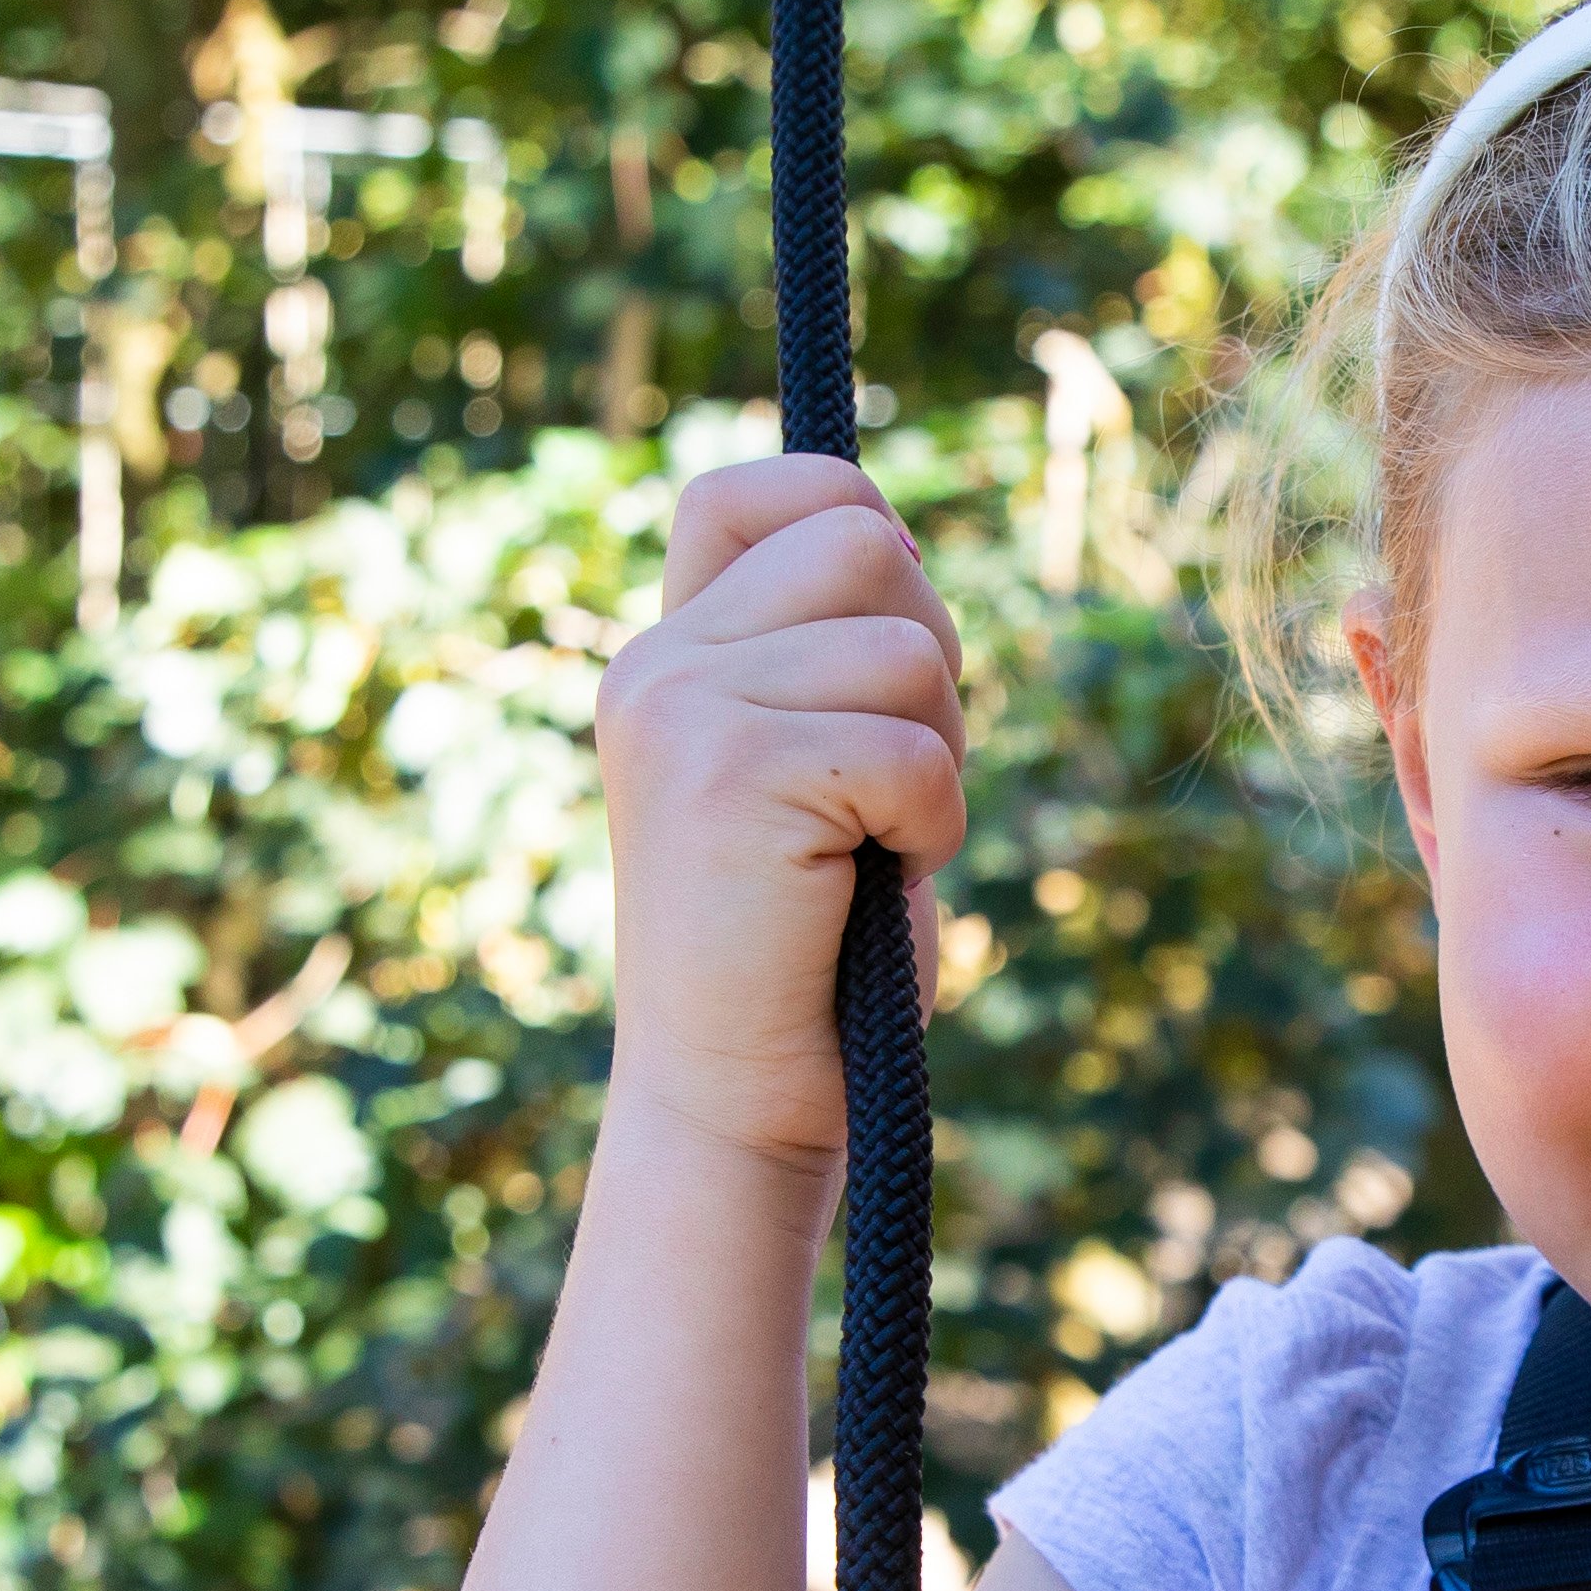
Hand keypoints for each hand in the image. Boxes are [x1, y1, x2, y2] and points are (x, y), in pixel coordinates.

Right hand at [592, 452, 957, 1172]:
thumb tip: (899, 534)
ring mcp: (681, 713)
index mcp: (666, 655)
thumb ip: (821, 652)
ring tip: (875, 842)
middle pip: (865, 541)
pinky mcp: (732, 775)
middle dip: (929, 656)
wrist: (737, 1100)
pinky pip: (914, 746)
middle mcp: (654, 666)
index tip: (885, 643)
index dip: (856, 521)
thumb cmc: (806, 947)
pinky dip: (933, 822)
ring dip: (936, 753)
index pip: (764, 490)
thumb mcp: (809, 767)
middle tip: (890, 781)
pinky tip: (877, 882)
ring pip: (907, 645)